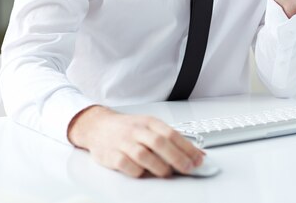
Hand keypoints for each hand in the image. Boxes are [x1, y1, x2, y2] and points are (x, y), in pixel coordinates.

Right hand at [67, 105, 203, 177]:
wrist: (98, 126)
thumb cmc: (127, 128)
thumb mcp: (150, 127)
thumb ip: (171, 140)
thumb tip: (196, 154)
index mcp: (149, 122)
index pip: (171, 133)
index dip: (187, 147)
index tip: (198, 159)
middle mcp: (136, 130)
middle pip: (159, 143)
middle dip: (177, 158)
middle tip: (188, 169)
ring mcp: (123, 142)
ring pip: (143, 154)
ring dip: (158, 166)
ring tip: (167, 173)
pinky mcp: (111, 155)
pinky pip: (125, 165)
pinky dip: (137, 171)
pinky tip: (143, 173)